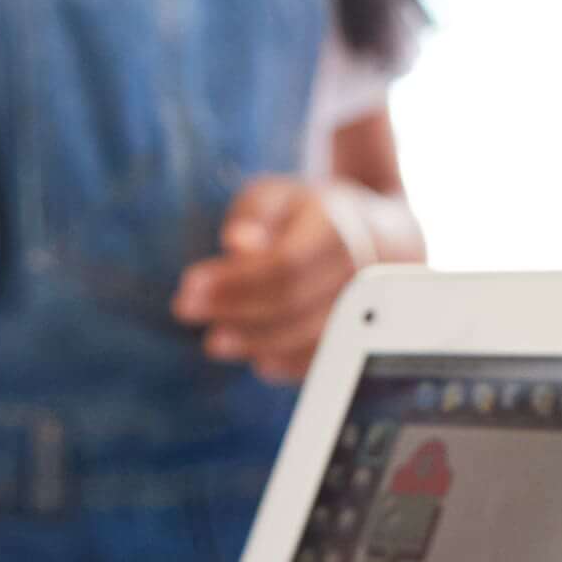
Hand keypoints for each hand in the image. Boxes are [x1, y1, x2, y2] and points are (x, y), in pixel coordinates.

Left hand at [170, 177, 372, 383]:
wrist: (375, 237)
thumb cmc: (309, 216)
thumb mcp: (279, 198)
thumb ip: (255, 214)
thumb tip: (237, 243)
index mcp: (339, 226)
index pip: (285, 262)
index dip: (235, 280)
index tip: (189, 285)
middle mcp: (361, 268)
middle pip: (294, 301)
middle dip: (235, 310)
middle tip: (186, 310)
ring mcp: (368, 307)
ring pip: (307, 336)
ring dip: (255, 342)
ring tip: (214, 342)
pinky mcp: (362, 336)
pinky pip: (324, 359)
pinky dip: (286, 364)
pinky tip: (256, 358)